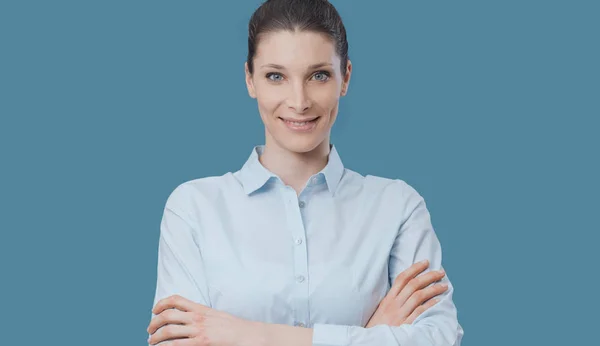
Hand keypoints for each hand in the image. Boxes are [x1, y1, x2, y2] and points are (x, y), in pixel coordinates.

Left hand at [147, 294, 264, 345]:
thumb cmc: (234, 328)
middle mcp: (197, 318)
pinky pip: (176, 344)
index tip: (154, 310)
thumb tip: (187, 318)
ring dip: (155, 337)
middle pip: (167, 315)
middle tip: (150, 330)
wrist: (248, 335)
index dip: (161, 303)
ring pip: (168, 330)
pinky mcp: (201, 343)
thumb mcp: (216, 316)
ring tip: (152, 342)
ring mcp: (198, 331)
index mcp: (201, 309)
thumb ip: (201, 315)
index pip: (176, 300)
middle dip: (153, 323)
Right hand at [365, 260, 447, 327]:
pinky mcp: (405, 325)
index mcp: (388, 299)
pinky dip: (429, 305)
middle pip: (413, 285)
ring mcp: (399, 314)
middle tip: (440, 272)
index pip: (402, 278)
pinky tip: (438, 301)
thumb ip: (393, 300)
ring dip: (433, 289)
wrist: (372, 341)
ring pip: (418, 296)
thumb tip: (406, 290)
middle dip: (428, 276)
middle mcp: (394, 304)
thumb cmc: (377, 326)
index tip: (426, 262)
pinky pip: (419, 312)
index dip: (415, 268)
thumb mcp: (382, 309)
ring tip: (444, 286)